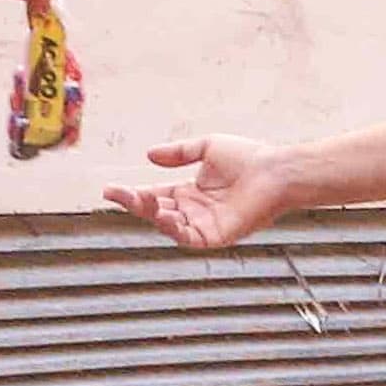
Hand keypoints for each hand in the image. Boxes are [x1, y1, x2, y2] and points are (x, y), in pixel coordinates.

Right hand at [106, 137, 298, 250]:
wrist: (276, 171)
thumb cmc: (249, 157)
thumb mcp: (206, 148)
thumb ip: (178, 153)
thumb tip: (149, 155)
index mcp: (192, 192)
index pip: (156, 195)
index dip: (133, 194)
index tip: (109, 189)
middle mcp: (195, 211)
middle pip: (156, 210)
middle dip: (134, 203)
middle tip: (113, 193)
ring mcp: (204, 225)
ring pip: (167, 225)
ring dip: (149, 213)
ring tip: (137, 198)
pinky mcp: (216, 237)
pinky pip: (187, 237)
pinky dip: (171, 228)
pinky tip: (161, 214)